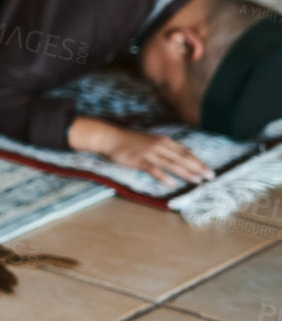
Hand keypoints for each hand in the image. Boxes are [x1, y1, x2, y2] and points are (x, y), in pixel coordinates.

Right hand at [99, 126, 213, 184]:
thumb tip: (180, 154)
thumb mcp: (150, 139)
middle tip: (210, 176)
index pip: (185, 152)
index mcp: (163, 140)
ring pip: (172, 164)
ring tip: (197, 181)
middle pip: (182, 158)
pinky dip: (163, 176)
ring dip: (186, 173)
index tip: (208, 169)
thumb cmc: (130, 140)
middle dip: (198, 167)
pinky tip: (172, 183)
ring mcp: (149, 153)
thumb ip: (164, 146)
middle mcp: (159, 145)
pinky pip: (154, 169)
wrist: (110, 137)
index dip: (198, 161)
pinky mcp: (139, 160)